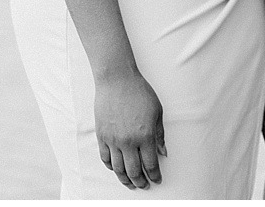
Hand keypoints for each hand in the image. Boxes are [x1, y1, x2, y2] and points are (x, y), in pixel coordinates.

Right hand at [93, 69, 164, 189]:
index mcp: (145, 136)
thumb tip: (162, 152)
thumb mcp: (157, 112)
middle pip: (134, 171)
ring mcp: (113, 139)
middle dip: (140, 182)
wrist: (116, 79)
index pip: (150, 165)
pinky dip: (110, 166)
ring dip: (125, 179)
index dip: (154, 176)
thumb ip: (160, 134)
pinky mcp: (101, 134)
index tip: (156, 179)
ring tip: (130, 182)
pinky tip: (115, 168)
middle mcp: (128, 141)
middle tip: (144, 185)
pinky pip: (105, 157)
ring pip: (118, 168)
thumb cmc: (138, 92)